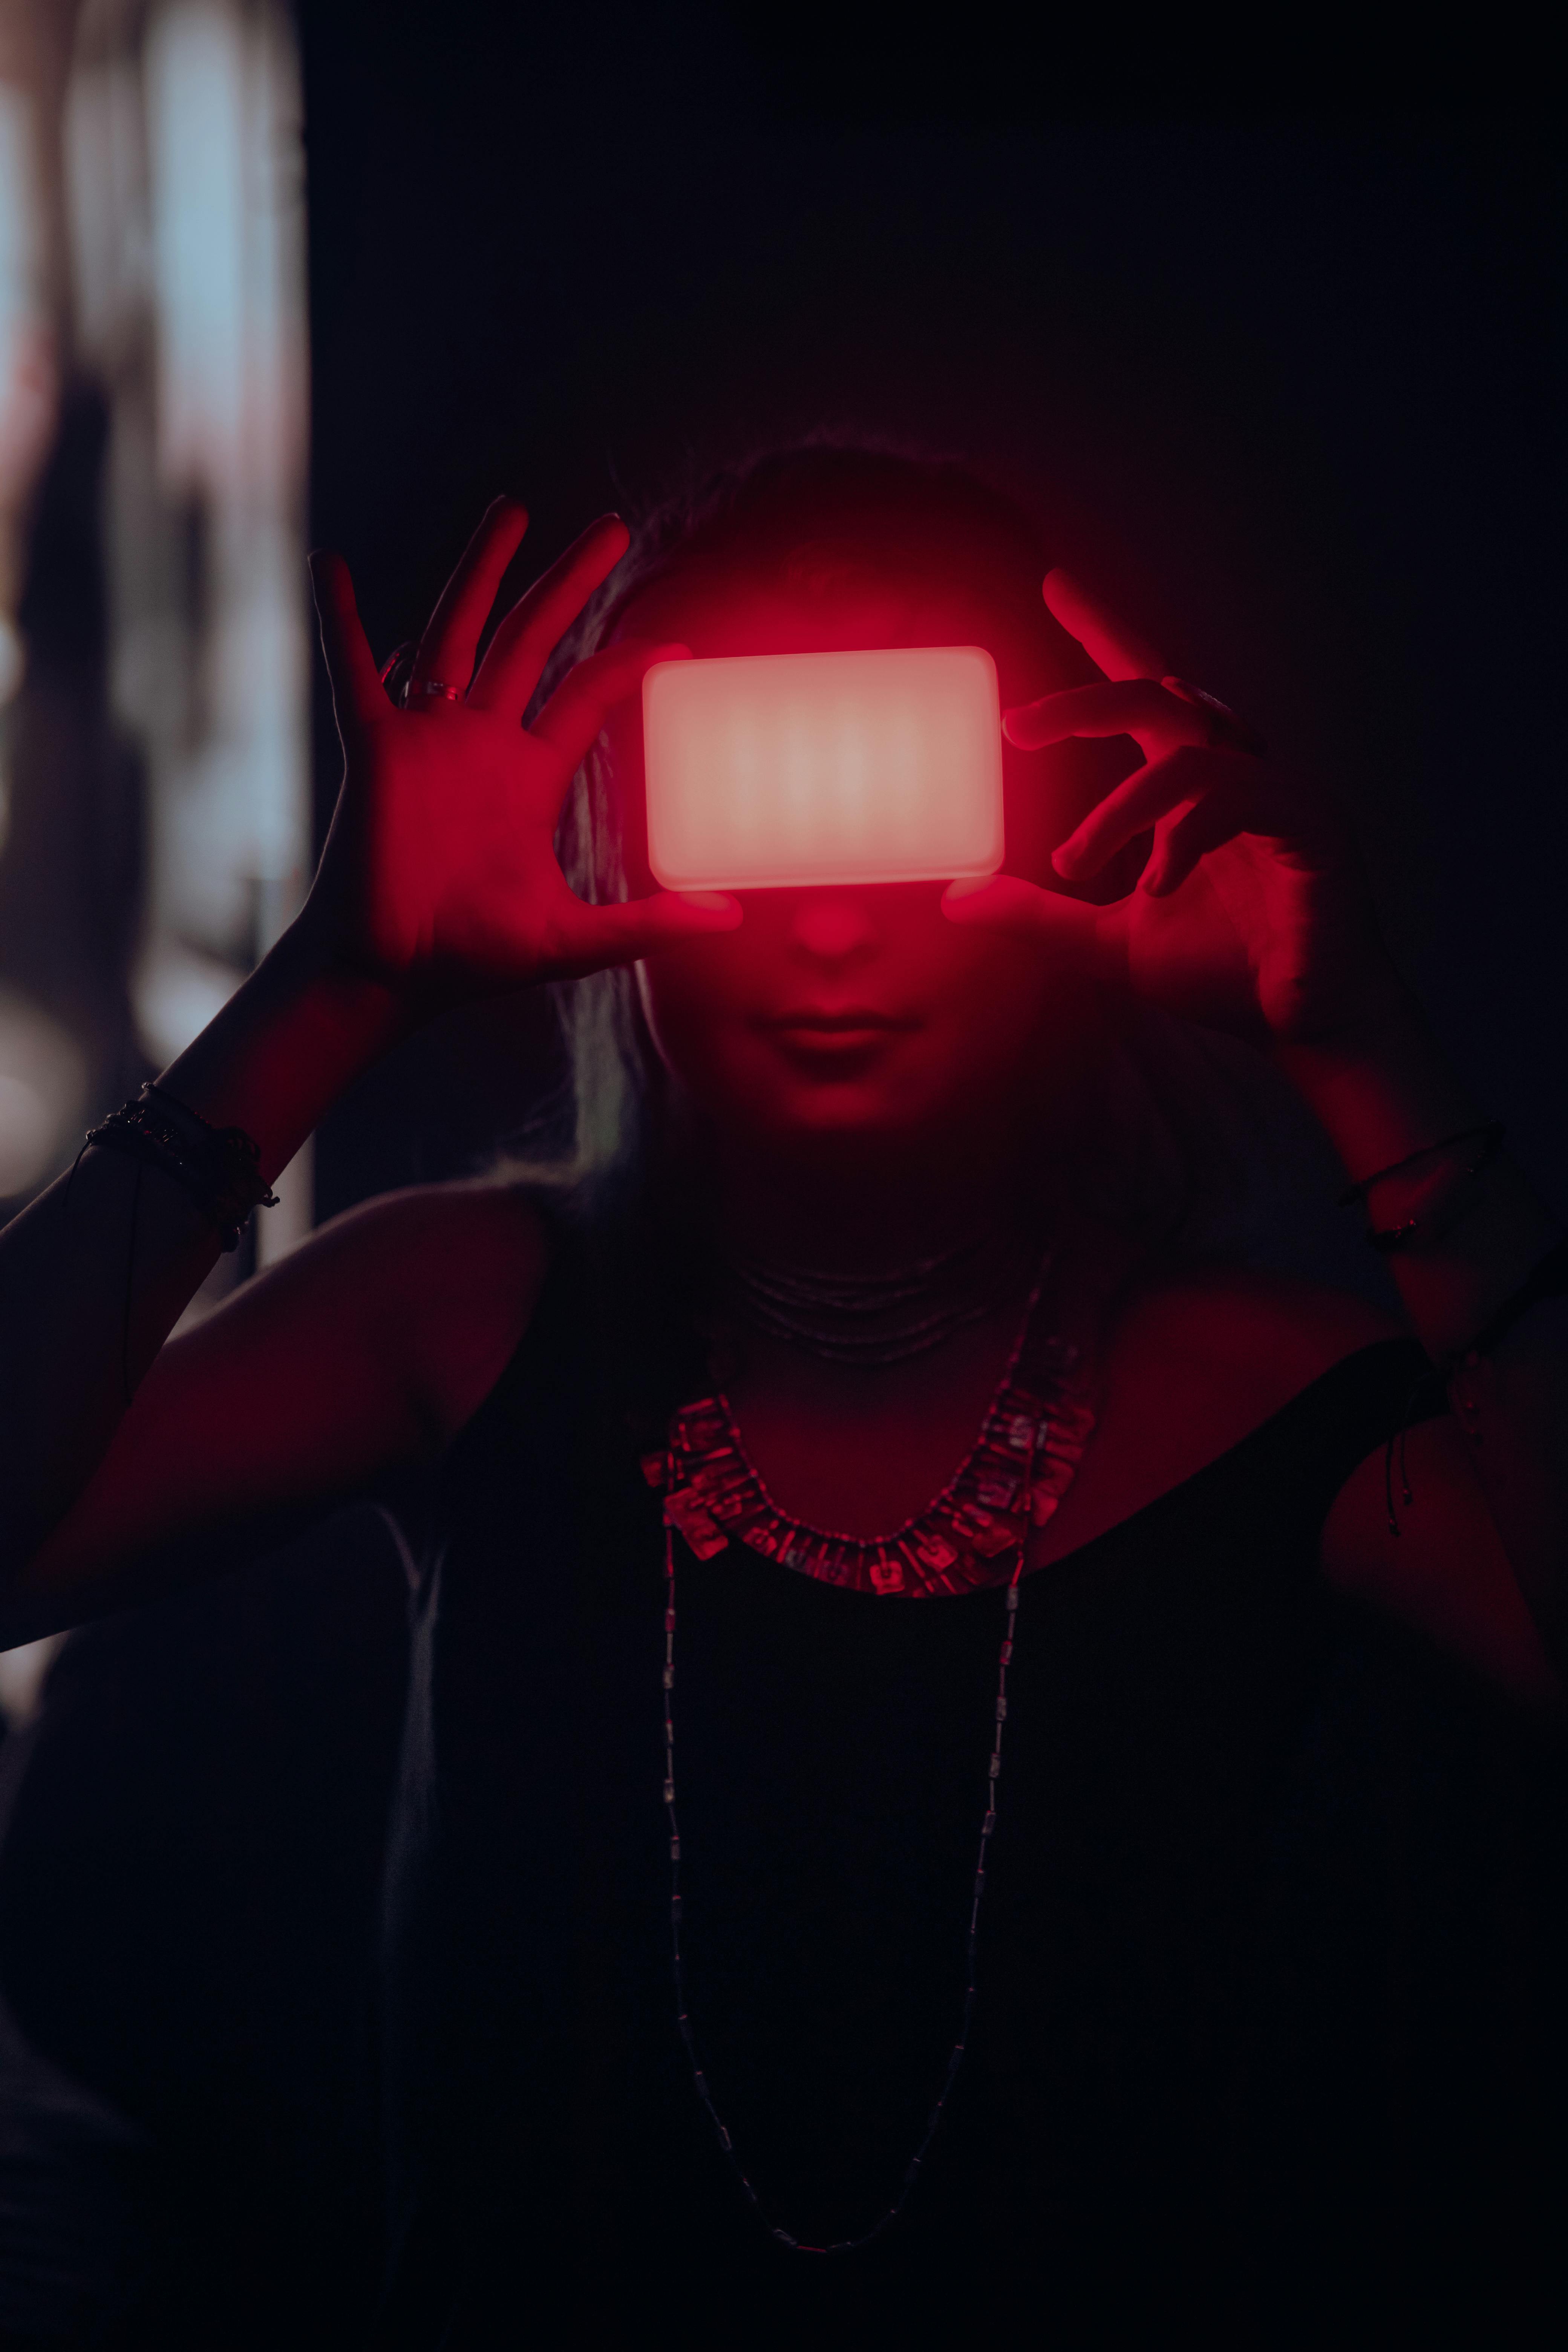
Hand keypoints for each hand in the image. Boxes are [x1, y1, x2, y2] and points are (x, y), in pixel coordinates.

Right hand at [303, 499, 738, 1013]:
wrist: (392, 973)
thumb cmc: (471, 957)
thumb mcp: (573, 938)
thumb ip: (648, 922)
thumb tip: (731, 919)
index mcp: (528, 775)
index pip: (588, 697)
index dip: (630, 664)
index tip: (675, 642)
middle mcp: (481, 741)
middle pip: (533, 638)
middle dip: (570, 581)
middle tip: (612, 526)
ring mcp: (426, 736)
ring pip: (458, 631)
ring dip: (481, 570)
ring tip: (511, 510)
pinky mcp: (373, 748)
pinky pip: (352, 671)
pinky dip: (340, 619)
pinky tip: (330, 564)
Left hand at [943, 569, 1392, 1046]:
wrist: (1306, 1026)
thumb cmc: (1224, 975)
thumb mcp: (1106, 945)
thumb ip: (1039, 917)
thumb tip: (956, 898)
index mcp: (1196, 785)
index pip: (1148, 688)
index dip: (1106, 632)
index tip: (1054, 585)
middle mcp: (1239, 771)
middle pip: (1162, 692)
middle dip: (1082, 701)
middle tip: (1016, 726)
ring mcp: (1280, 793)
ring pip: (1189, 752)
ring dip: (1120, 807)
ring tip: (1076, 862)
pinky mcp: (1312, 826)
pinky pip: (1239, 796)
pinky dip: (1184, 834)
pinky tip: (1158, 883)